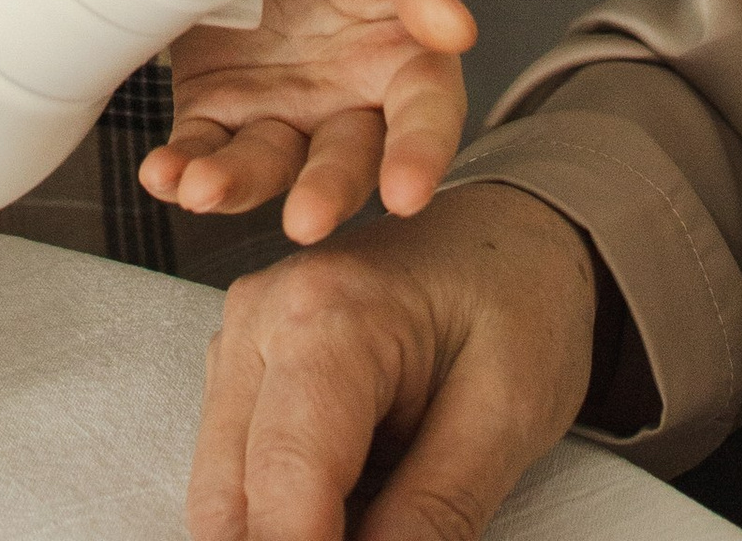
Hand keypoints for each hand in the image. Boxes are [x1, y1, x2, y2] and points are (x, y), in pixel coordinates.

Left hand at [144, 0, 476, 244]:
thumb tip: (457, 30)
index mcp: (406, 60)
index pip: (425, 119)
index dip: (419, 157)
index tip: (407, 192)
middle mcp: (349, 100)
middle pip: (344, 161)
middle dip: (324, 193)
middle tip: (305, 220)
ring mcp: (282, 106)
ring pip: (269, 164)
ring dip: (238, 185)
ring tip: (203, 190)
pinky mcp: (220, 100)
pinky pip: (207, 144)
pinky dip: (186, 165)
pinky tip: (165, 173)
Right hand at [187, 185, 599, 540]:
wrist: (511, 232)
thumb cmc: (519, 298)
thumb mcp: (505, 415)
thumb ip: (434, 514)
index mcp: (325, 314)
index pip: (283, 490)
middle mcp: (259, 316)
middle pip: (232, 503)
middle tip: (390, 539)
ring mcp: (240, 336)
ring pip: (222, 499)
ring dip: (290, 531)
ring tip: (384, 518)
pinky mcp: (242, 364)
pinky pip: (235, 473)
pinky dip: (286, 512)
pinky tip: (355, 506)